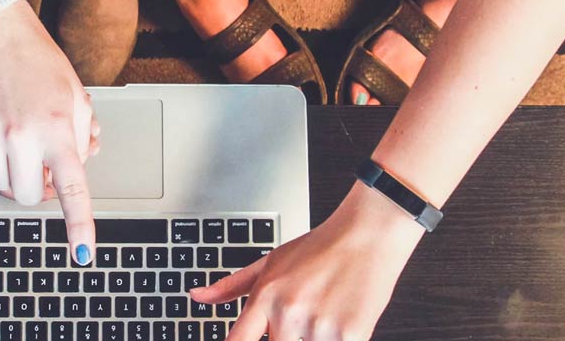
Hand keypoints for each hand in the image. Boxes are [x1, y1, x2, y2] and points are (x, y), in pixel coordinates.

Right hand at [0, 1, 98, 262]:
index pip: (72, 189)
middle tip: (40, 164)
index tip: (83, 253)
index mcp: (58, 130)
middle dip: (36, 188)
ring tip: (19, 139)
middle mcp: (23, 136)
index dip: (79, 225)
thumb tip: (77, 169)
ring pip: (1, 184)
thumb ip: (81, 139)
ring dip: (13, 172)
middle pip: (27, 196)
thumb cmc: (40, 63)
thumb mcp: (76, 98)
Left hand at [190, 182, 425, 340]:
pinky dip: (334, 338)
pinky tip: (337, 322)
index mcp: (266, 296)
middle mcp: (288, 312)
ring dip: (312, 338)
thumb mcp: (269, 263)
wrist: (368, 234)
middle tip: (299, 318)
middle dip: (284, 339)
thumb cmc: (319, 248)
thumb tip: (197, 297)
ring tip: (321, 315)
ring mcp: (319, 326)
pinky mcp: (351, 334)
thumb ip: (231, 286)